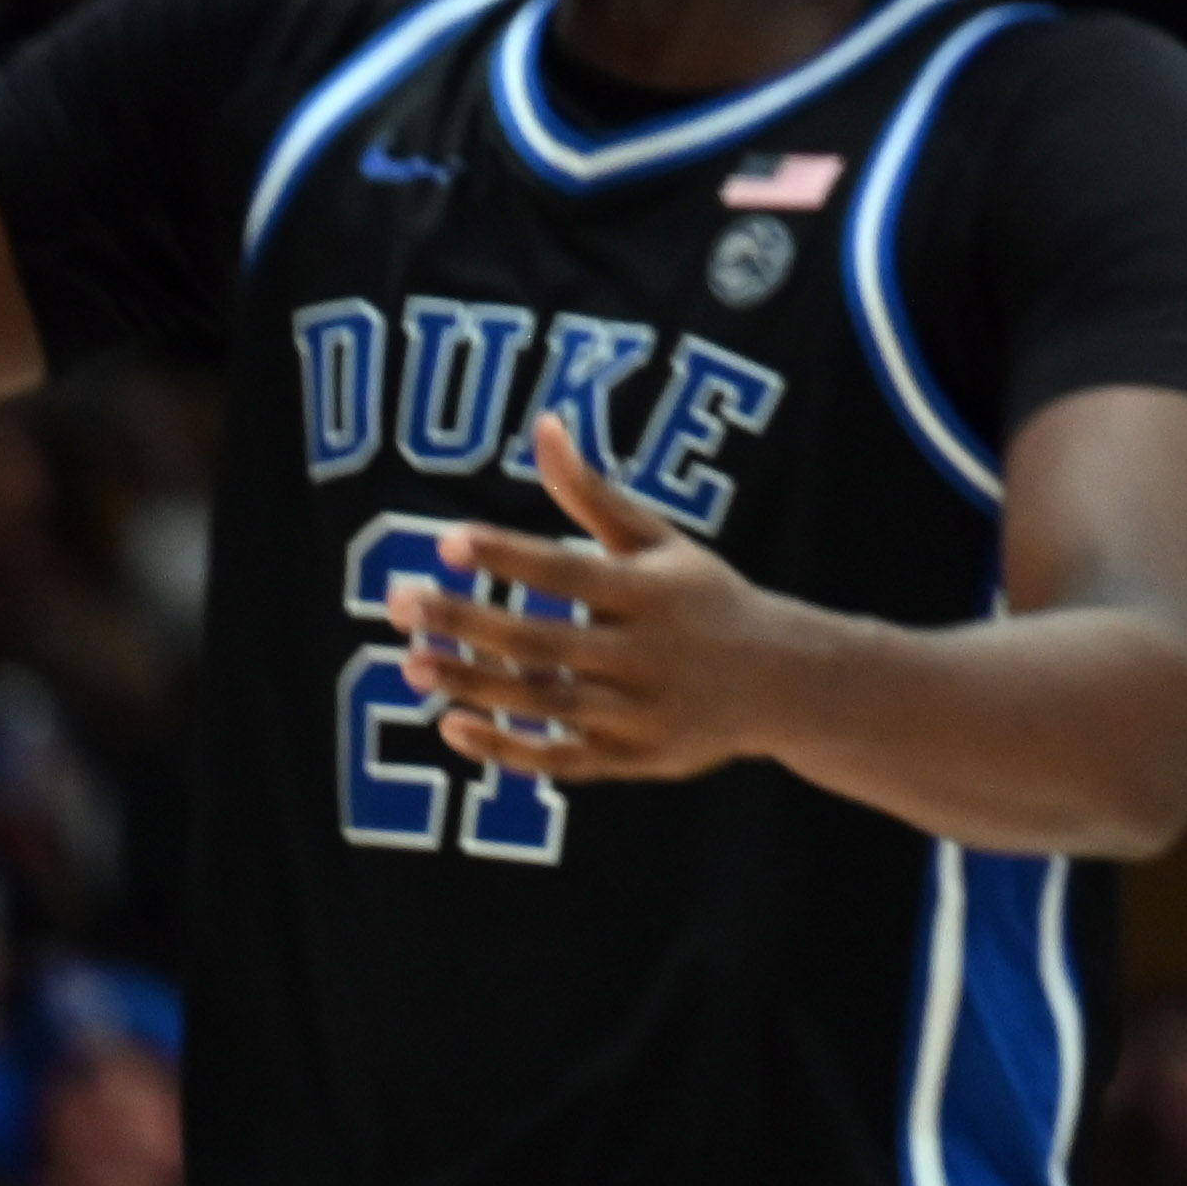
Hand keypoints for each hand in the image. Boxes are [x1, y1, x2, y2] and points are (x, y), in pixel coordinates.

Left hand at [391, 414, 821, 785]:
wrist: (784, 679)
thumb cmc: (704, 598)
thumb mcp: (660, 541)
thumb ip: (593, 494)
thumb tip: (543, 425)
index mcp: (655, 592)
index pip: (569, 572)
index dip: (508, 557)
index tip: (445, 541)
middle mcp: (649, 654)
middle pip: (544, 643)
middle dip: (468, 624)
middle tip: (401, 604)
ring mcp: (642, 712)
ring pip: (544, 704)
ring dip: (474, 685)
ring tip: (411, 663)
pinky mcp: (634, 759)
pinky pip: (560, 760)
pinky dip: (505, 749)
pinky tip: (453, 725)